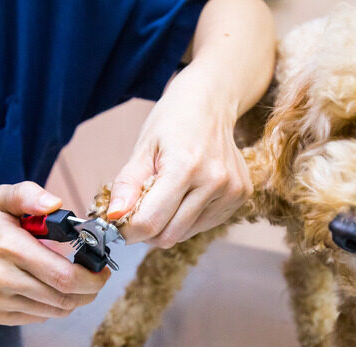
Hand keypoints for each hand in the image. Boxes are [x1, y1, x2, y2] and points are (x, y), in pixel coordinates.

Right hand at [0, 182, 109, 324]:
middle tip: (97, 277)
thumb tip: (55, 204)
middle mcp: (1, 279)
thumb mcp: (1, 197)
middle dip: (90, 290)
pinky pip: (37, 317)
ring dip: (73, 299)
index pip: (64, 277)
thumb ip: (30, 196)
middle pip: (64, 299)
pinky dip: (52, 306)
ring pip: (53, 311)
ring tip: (76, 281)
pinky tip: (49, 288)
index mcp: (8, 248)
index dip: (92, 278)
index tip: (103, 269)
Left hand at [106, 68, 252, 248]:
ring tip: (166, 195)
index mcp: (186, 166)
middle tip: (139, 210)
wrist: (211, 102)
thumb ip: (126, 185)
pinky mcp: (241, 196)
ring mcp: (231, 191)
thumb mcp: (142, 148)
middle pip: (169, 235)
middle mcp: (214, 181)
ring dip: (168, 224)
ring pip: (186, 235)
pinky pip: (204, 226)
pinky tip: (187, 193)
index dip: (128, 230)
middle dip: (147, 230)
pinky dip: (188, 218)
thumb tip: (114, 217)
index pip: (150, 222)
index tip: (118, 226)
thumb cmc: (173, 121)